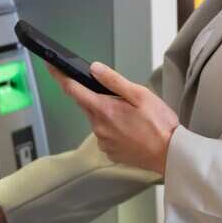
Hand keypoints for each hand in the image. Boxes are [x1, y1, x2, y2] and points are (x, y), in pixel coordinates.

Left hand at [46, 62, 179, 174]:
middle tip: (122, 98)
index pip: (73, 89)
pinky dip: (114, 128)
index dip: (60, 77)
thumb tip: (94, 69)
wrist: (170, 154)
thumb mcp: (140, 94)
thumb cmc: (160, 124)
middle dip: (97, 97)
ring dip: (108, 114)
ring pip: (98, 120)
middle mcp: (98, 127)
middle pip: (87, 104)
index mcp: (103, 109)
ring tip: (134, 116)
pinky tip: (132, 129)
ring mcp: (103, 141)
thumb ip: (114, 81)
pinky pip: (106, 134)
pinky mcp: (110, 152)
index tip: (51, 68)